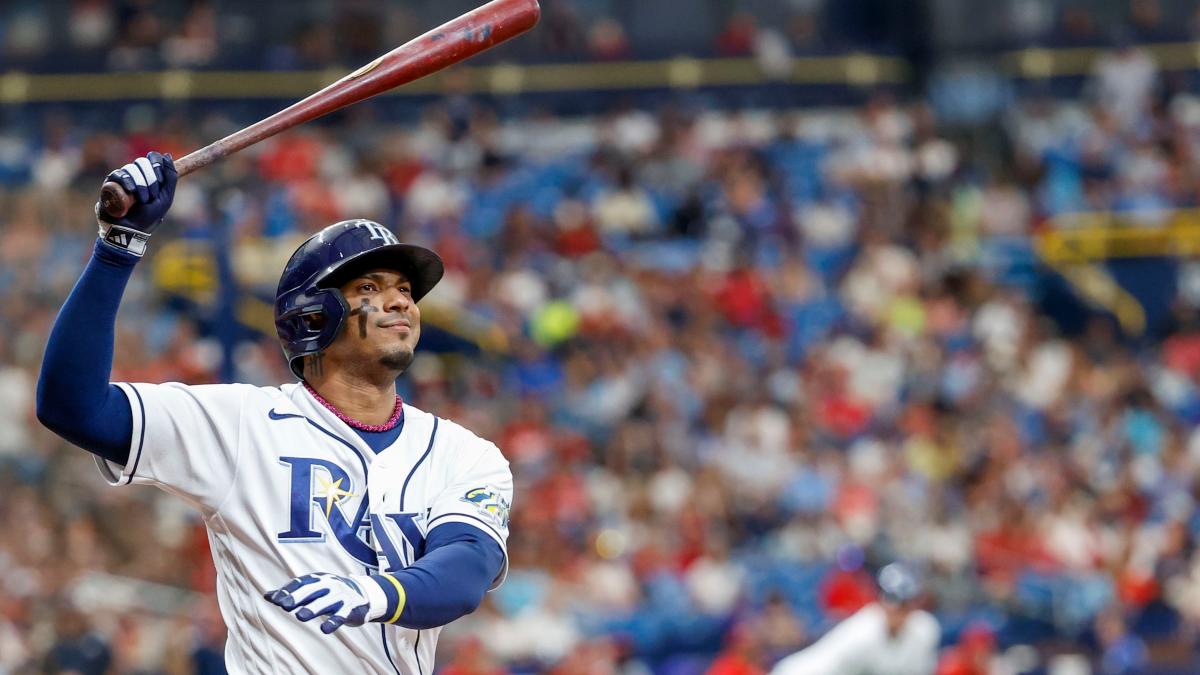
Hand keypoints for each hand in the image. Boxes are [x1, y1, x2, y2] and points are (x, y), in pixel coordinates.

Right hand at [95, 151, 176, 255]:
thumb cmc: (149, 217)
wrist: (131, 230)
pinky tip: (130, 190)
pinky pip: (118, 174)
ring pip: (131, 168)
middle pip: (143, 162)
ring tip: (142, 200)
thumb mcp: (165, 197)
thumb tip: (167, 155)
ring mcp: (122, 178)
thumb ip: (170, 177)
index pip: (153, 158)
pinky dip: (127, 181)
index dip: (157, 165)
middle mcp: (135, 175)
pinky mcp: (109, 184)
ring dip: (141, 184)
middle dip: (150, 179)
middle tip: (151, 196)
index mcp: (149, 176)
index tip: (160, 181)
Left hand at [264, 572, 398, 633]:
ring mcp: (341, 596)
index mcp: (318, 579)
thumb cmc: (330, 593)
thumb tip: (266, 596)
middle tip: (284, 606)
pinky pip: (341, 616)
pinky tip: (324, 629)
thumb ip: (291, 593)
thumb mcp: (313, 590)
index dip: (289, 590)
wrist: (362, 596)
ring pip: (326, 603)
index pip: (301, 583)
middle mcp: (330, 585)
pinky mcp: (350, 609)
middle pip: (312, 590)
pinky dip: (333, 622)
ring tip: (300, 616)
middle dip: (298, 597)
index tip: (276, 600)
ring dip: (314, 608)